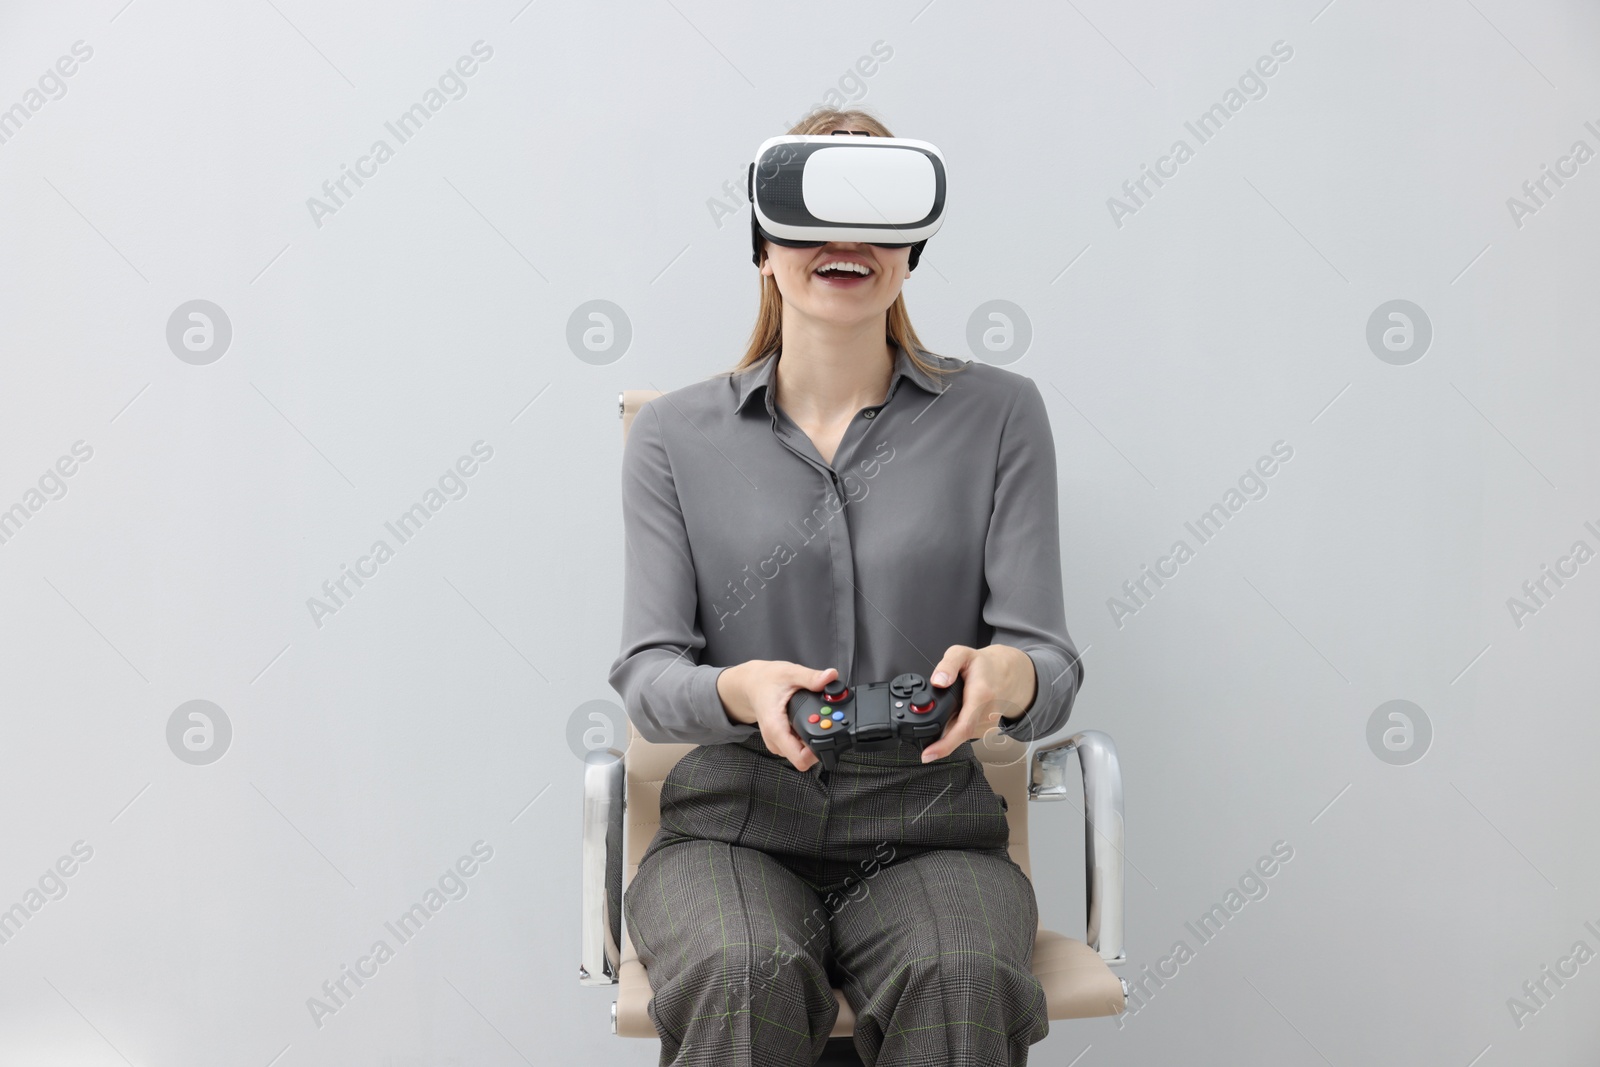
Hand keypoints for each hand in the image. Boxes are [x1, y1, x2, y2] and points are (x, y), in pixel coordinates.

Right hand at [716, 659, 836, 772]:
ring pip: (802, 754)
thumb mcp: (790, 673)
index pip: (800, 759)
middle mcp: (775, 741)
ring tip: (814, 719)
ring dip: (812, 740)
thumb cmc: (766, 680)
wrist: (751, 684)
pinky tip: (807, 721)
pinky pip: (798, 747)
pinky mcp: (781, 742)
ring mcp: (778, 743)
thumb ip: (811, 677)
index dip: (819, 752)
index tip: (829, 735)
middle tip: (824, 721)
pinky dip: (806, 737)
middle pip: (805, 757)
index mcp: (776, 729)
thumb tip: (831, 676)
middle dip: (819, 742)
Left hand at [919, 644, 1035, 762]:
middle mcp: (987, 714)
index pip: (963, 727)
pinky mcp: (987, 729)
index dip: (944, 745)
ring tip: (947, 710)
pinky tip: (956, 713)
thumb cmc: (985, 665)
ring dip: (948, 728)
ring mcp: (989, 724)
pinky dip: (956, 725)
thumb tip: (938, 681)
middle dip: (939, 736)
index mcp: (981, 695)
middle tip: (926, 732)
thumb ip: (948, 664)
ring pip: (961, 734)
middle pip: (958, 734)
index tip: (928, 754)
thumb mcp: (963, 654)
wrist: (1009, 673)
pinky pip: (965, 731)